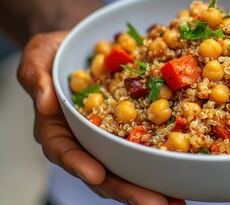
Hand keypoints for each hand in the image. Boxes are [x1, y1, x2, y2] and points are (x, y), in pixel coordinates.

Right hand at [17, 31, 184, 204]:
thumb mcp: (38, 55)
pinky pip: (147, 147)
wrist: (85, 47)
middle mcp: (86, 141)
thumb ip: (36, 76)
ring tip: (177, 201)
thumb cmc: (57, 53)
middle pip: (104, 172)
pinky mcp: (133, 129)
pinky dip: (164, 162)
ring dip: (153, 187)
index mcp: (58, 129)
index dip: (79, 165)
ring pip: (129, 169)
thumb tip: (46, 101)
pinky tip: (184, 173)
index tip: (97, 175)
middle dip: (129, 190)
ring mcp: (111, 138)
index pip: (65, 151)